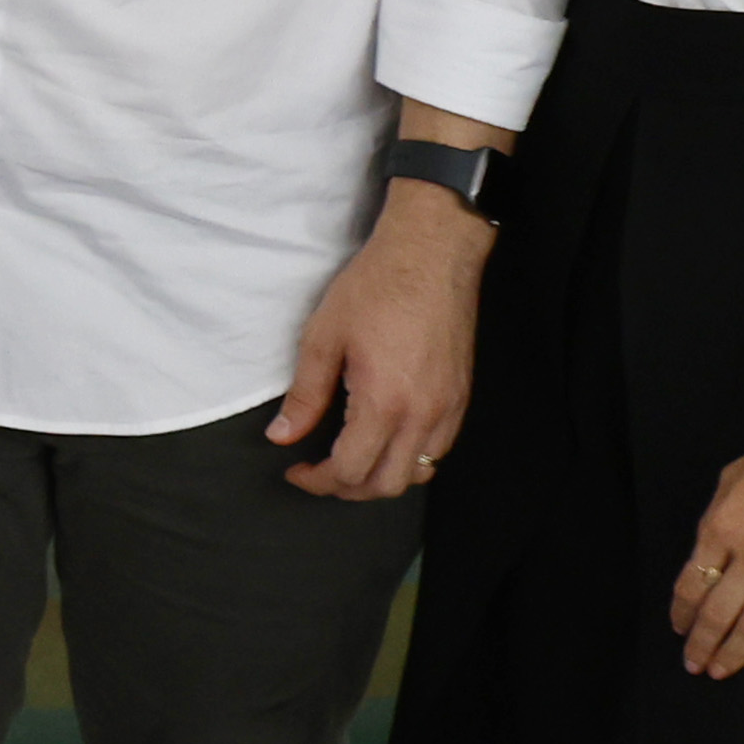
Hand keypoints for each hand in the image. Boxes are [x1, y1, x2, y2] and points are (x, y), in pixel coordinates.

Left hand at [269, 191, 481, 499]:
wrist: (431, 255)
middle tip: (318, 472)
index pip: (351, 470)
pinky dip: (411, 458)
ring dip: (382, 478)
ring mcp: (449, 408)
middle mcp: (424, 414)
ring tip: (350, 460)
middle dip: (347, 489)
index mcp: (385, 402)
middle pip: (388, 485)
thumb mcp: (323, 338)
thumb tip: (282, 436)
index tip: (295, 470)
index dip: (317, 481)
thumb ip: (304, 395)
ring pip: (419, 473)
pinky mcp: (461, 396)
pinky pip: (439, 449)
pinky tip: (386, 440)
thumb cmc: (376, 287)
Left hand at [671, 399, 743, 676]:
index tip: (678, 628)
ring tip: (720, 670)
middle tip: (693, 663)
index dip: (682, 611)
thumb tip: (709, 549)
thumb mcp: (734, 475)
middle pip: (717, 612)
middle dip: (701, 643)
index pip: (691, 583)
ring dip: (733, 653)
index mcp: (721, 525)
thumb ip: (718, 516)